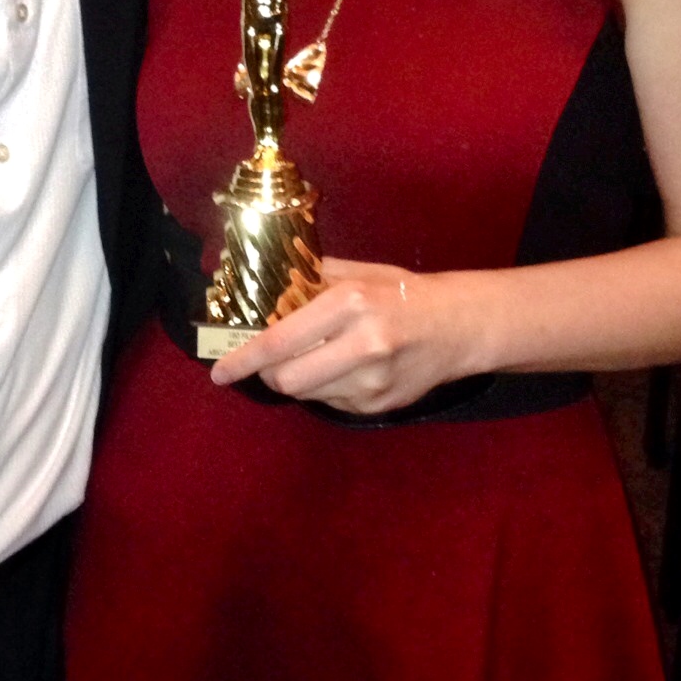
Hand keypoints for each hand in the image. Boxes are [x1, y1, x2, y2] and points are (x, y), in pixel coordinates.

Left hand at [210, 259, 477, 415]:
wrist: (460, 326)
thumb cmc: (402, 293)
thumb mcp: (358, 274)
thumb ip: (311, 283)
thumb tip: (265, 294)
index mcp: (349, 303)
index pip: (279, 341)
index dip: (243, 359)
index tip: (220, 372)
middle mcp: (361, 344)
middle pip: (286, 379)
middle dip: (269, 373)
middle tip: (270, 361)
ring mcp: (373, 381)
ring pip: (307, 395)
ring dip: (300, 379)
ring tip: (320, 356)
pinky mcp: (380, 405)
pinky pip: (333, 403)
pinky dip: (328, 388)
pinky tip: (348, 368)